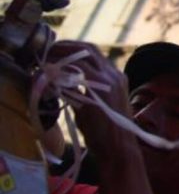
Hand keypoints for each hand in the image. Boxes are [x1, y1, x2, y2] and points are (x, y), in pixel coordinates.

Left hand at [48, 41, 136, 164]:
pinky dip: (64, 66)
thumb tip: (58, 84)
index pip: (93, 54)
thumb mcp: (91, 106)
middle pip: (89, 48)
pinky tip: (52, 70)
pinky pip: (81, 68)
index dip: (72, 49)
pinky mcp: (104, 87)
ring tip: (47, 58)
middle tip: (47, 50)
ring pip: (85, 54)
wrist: (117, 148)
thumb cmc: (103, 133)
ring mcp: (112, 79)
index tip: (54, 52)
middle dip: (66, 46)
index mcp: (115, 77)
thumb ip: (79, 92)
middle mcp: (115, 74)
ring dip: (63, 53)